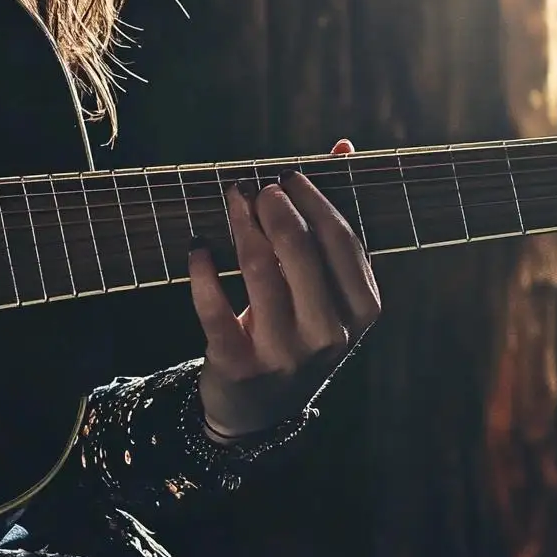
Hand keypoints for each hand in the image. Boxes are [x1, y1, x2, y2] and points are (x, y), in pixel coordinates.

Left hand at [187, 140, 381, 440]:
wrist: (258, 411)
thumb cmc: (297, 329)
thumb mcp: (325, 288)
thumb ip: (332, 220)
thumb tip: (341, 145)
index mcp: (360, 311)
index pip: (342, 241)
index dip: (313, 201)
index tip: (288, 177)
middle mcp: (329, 335)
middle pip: (301, 251)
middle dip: (274, 208)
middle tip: (256, 187)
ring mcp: (284, 353)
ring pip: (258, 272)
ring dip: (240, 226)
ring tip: (230, 198)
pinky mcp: (238, 365)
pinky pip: (214, 309)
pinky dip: (201, 270)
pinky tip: (197, 247)